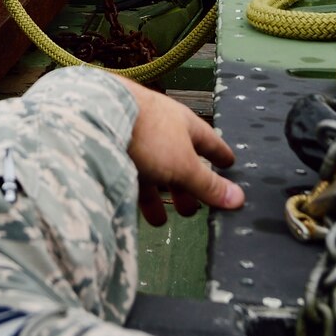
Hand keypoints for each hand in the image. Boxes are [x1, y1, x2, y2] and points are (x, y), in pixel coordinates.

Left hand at [116, 76, 243, 224]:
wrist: (96, 115)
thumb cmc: (149, 135)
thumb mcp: (184, 166)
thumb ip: (208, 184)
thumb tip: (239, 199)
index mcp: (184, 123)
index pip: (209, 141)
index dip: (219, 155)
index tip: (229, 164)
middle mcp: (160, 126)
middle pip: (179, 159)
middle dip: (185, 186)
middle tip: (191, 209)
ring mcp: (134, 135)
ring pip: (152, 169)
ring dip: (158, 195)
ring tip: (160, 220)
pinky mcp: (112, 145)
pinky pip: (129, 171)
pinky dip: (135, 190)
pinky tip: (133, 207)